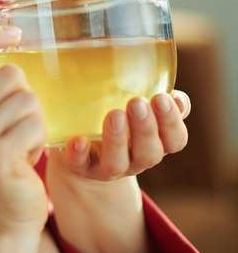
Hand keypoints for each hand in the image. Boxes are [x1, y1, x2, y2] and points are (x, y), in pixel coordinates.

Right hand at [0, 25, 48, 237]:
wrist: (0, 218)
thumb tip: (2, 39)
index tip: (13, 32)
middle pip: (10, 74)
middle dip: (25, 98)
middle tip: (14, 129)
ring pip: (28, 100)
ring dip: (34, 123)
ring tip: (19, 147)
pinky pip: (35, 125)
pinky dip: (39, 142)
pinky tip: (24, 161)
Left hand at [47, 90, 190, 180]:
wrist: (78, 151)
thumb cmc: (112, 117)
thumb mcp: (134, 105)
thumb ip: (152, 92)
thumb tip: (170, 85)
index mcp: (154, 142)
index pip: (175, 139)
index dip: (172, 122)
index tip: (164, 98)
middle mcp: (134, 158)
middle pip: (150, 152)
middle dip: (145, 128)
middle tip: (137, 103)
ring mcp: (107, 166)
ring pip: (118, 162)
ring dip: (118, 139)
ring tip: (114, 115)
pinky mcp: (79, 167)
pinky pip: (80, 164)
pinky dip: (79, 153)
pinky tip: (77, 140)